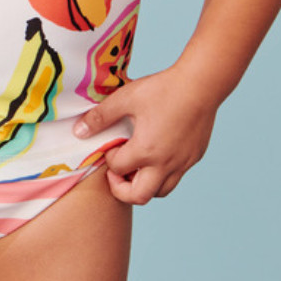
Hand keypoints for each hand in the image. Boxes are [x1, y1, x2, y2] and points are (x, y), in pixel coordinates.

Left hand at [72, 66, 219, 204]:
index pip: (118, 168)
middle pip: (139, 196)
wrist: (202, 84)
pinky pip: (176, 178)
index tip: (112, 145)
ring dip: (144, 185)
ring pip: (160, 192)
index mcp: (146, 150)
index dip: (109, 158)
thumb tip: (78, 132)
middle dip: (122, 190)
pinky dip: (162, 175)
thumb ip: (100, 117)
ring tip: (137, 167)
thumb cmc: (164, 89)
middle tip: (117, 173)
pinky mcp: (194, 158)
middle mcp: (165, 163)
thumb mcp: (126, 98)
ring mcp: (182, 163)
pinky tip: (157, 155)